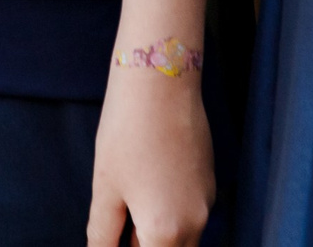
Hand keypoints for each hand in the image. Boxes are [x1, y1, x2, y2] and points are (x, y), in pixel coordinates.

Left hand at [87, 60, 213, 246]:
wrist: (161, 82)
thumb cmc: (126, 133)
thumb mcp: (106, 188)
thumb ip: (104, 232)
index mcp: (166, 232)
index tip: (113, 236)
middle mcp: (196, 224)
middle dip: (141, 244)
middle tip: (116, 225)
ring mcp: (207, 203)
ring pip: (181, 237)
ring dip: (154, 233)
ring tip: (125, 200)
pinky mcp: (208, 183)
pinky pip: (189, 214)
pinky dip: (167, 213)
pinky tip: (143, 184)